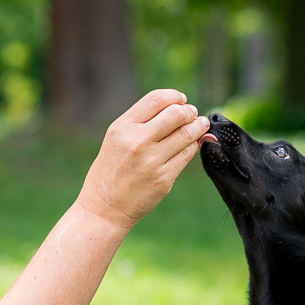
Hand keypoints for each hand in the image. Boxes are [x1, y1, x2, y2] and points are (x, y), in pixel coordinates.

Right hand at [77, 90, 212, 229]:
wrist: (104, 207)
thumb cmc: (111, 170)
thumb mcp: (116, 139)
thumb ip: (141, 122)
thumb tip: (176, 107)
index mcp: (123, 128)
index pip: (156, 99)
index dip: (174, 96)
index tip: (182, 100)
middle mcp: (137, 142)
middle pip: (176, 114)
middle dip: (189, 111)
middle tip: (193, 113)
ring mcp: (152, 161)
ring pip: (187, 134)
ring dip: (198, 126)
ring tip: (200, 125)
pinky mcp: (164, 179)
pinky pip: (187, 155)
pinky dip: (193, 146)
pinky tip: (192, 144)